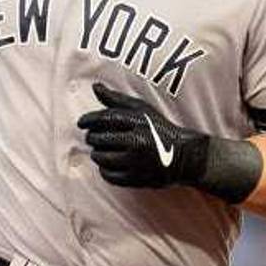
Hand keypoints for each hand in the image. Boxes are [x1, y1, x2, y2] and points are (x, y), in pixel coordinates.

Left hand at [77, 83, 209, 188]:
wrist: (184, 156)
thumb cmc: (159, 129)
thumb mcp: (142, 110)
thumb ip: (116, 99)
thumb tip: (95, 87)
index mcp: (138, 122)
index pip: (105, 118)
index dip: (89, 120)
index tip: (81, 122)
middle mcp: (137, 141)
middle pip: (100, 139)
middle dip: (93, 138)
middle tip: (94, 137)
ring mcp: (136, 162)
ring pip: (101, 158)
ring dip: (97, 153)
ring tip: (101, 150)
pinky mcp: (136, 178)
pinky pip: (108, 175)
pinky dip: (104, 170)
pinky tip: (108, 164)